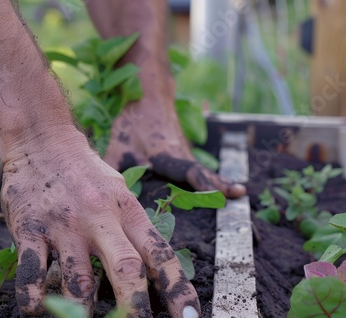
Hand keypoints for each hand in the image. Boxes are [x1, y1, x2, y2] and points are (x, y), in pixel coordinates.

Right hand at [0, 133, 199, 317]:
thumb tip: (148, 272)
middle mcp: (98, 218)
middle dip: (136, 315)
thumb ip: (132, 227)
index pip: (159, 253)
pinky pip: (32, 274)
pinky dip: (34, 300)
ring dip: (81, 315)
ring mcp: (63, 224)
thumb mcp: (119, 190)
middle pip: (125, 272)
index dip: (178, 288)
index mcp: (126, 210)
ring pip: (77, 281)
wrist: (40, 140)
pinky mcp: (29, 228)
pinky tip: (37, 310)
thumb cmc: (84, 171)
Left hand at [104, 99, 245, 198]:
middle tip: (239, 194)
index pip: (190, 170)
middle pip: (203, 172)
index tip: (218, 192)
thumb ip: (113, 169)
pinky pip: (196, 166)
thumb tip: (106, 193)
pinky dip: (208, 175)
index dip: (203, 183)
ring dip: (218, 180)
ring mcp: (183, 150)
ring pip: (202, 168)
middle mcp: (181, 153)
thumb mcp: (118, 147)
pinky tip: (214, 183)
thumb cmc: (133, 122)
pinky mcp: (181, 149)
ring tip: (237, 192)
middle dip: (220, 184)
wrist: (146, 94)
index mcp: (167, 154)